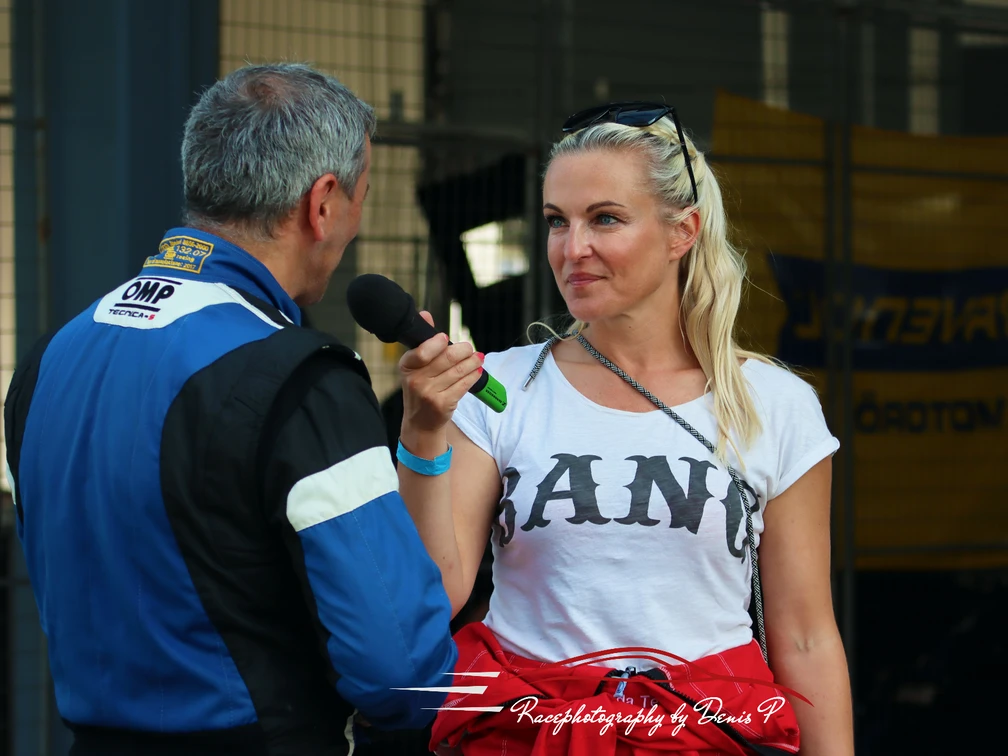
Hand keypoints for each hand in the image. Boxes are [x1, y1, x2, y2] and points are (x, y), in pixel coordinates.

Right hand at [398, 312, 484, 440]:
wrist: (420, 422)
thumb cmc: (420, 388)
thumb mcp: (415, 366)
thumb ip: (423, 341)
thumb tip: (425, 314)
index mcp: (407, 366)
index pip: (422, 351)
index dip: (437, 342)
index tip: (446, 338)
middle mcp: (416, 380)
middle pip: (446, 359)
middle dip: (463, 350)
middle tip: (469, 348)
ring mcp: (429, 394)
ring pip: (458, 371)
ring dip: (472, 362)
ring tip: (478, 357)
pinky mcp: (443, 404)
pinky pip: (464, 384)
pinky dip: (473, 375)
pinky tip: (477, 371)